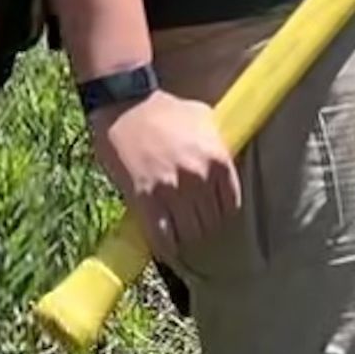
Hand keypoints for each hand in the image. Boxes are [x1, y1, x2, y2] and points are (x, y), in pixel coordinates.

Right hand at [91, 88, 240, 265]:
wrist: (124, 105)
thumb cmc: (164, 109)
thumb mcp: (204, 119)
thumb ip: (218, 146)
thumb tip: (226, 166)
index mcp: (218, 160)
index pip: (230, 205)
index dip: (220, 213)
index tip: (211, 215)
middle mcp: (199, 178)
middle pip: (210, 222)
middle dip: (202, 225)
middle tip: (192, 225)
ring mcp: (172, 190)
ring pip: (190, 233)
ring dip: (185, 238)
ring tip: (179, 237)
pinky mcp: (145, 200)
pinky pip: (162, 237)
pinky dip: (166, 247)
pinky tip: (165, 248)